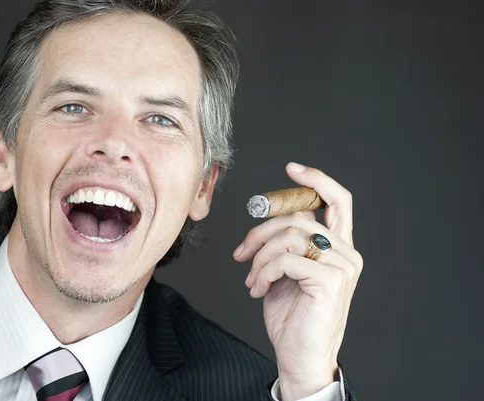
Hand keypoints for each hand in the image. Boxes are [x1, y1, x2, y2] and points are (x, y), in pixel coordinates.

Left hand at [233, 162, 362, 400]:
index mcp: (339, 247)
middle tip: (241, 252)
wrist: (299, 356)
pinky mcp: (330, 282)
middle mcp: (346, 253)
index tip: (292, 168)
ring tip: (251, 278)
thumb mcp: (287, 271)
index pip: (338, 201)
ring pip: (289, 237)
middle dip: (260, 231)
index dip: (316, 180)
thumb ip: (288, 243)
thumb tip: (272, 219)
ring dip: (259, 257)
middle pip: (298, 218)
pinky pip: (286, 260)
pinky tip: (257, 289)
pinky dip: (263, 272)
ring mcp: (342, 267)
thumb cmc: (292, 315)